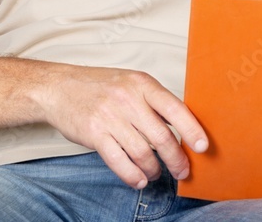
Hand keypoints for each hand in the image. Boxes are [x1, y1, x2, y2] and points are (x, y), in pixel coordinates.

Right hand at [41, 64, 207, 188]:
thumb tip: (183, 127)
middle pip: (161, 137)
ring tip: (156, 173)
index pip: (175, 108)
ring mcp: (110, 116)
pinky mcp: (94, 134)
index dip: (192, 130)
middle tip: (182, 171)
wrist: (59, 88)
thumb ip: (153, 102)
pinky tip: (139, 179)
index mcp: (142, 83)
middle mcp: (128, 99)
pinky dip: (133, 175)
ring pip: (143, 153)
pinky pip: (120, 162)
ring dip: (154, 169)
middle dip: (176, 159)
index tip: (203, 147)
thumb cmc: (99, 86)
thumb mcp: (130, 82)